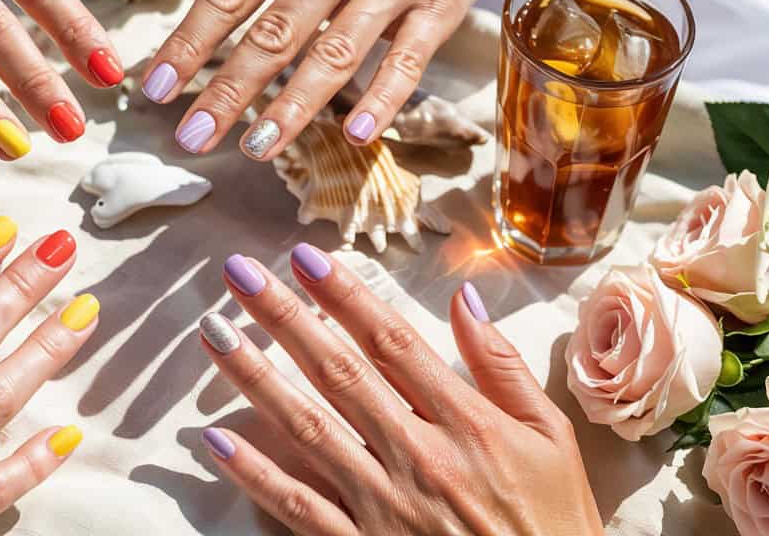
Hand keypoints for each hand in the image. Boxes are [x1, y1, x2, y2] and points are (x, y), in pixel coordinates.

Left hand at [146, 0, 525, 157]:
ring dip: (292, 107)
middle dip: (228, 89)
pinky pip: (407, 59)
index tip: (156, 87)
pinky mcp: (442, 3)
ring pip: (335, 51)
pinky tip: (353, 134)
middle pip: (275, 31)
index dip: (191, 41)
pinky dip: (381, 97)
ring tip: (254, 147)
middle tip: (191, 137)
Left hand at [198, 246, 601, 534]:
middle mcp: (418, 458)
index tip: (303, 258)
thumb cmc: (554, 524)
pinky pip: (300, 508)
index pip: (392, 344)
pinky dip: (255, 474)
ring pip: (308, 430)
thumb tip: (463, 297)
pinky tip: (215, 439)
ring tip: (214, 334)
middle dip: (284, 318)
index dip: (345, 296)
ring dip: (255, 378)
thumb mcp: (552, 440)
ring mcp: (385, 506)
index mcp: (467, 424)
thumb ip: (503, 367)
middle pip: (338, 374)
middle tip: (238, 274)